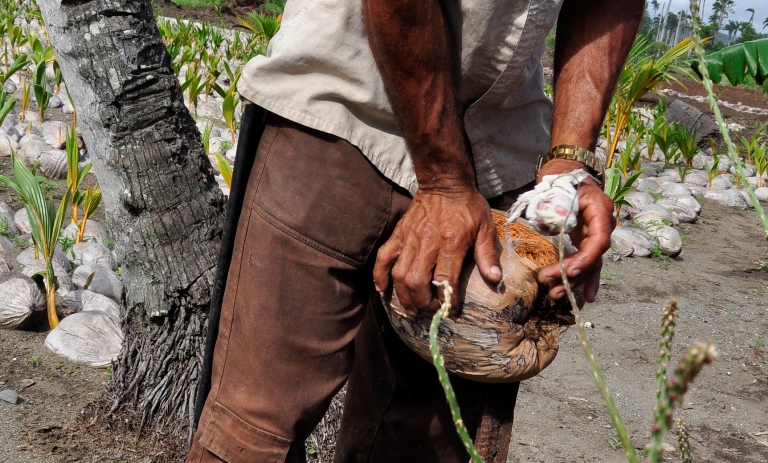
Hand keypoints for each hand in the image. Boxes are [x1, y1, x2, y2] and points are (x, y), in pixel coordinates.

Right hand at [373, 188, 502, 315]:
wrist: (445, 182)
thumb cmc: (468, 207)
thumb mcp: (485, 228)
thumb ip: (487, 255)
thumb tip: (494, 279)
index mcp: (451, 242)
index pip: (445, 278)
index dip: (446, 299)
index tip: (449, 310)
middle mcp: (427, 242)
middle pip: (417, 280)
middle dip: (421, 302)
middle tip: (428, 311)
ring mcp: (409, 238)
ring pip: (399, 273)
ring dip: (403, 296)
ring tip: (410, 309)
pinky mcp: (398, 234)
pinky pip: (383, 257)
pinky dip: (380, 275)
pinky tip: (382, 290)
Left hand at [536, 160, 615, 302]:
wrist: (566, 171)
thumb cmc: (561, 179)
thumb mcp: (558, 191)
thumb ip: (558, 210)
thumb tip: (555, 230)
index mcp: (600, 210)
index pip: (599, 240)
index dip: (585, 259)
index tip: (568, 271)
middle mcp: (603, 224)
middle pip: (593, 256)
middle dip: (573, 274)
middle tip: (550, 285)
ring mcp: (596, 233)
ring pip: (591, 262)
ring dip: (575, 281)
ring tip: (556, 295)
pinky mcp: (587, 239)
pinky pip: (590, 261)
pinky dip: (587, 278)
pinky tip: (588, 296)